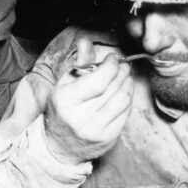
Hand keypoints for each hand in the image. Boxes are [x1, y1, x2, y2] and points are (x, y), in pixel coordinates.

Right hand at [44, 37, 132, 163]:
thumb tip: (85, 41)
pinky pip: (126, 114)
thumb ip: (79, 64)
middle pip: (113, 88)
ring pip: (123, 100)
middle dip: (122, 72)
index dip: (111, 66)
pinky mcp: (108, 139)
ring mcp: (96, 130)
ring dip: (128, 84)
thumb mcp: (64, 86)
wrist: (58, 147)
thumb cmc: (62, 111)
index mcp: (66, 101)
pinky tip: (124, 93)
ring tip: (125, 77)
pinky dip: (128, 100)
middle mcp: (81, 117)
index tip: (113, 59)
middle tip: (123, 65)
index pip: (98, 80)